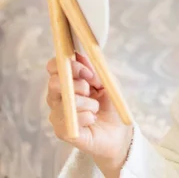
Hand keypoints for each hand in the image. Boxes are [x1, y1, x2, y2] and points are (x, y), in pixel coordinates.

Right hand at [46, 52, 132, 175]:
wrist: (117, 131)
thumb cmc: (110, 105)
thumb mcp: (107, 82)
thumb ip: (94, 69)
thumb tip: (80, 54)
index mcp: (66, 82)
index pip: (53, 67)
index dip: (69, 65)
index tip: (88, 72)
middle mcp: (57, 97)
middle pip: (55, 82)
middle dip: (79, 85)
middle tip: (92, 90)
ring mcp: (57, 114)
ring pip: (68, 101)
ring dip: (89, 103)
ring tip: (96, 109)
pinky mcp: (61, 131)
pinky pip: (73, 119)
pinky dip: (89, 117)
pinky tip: (92, 120)